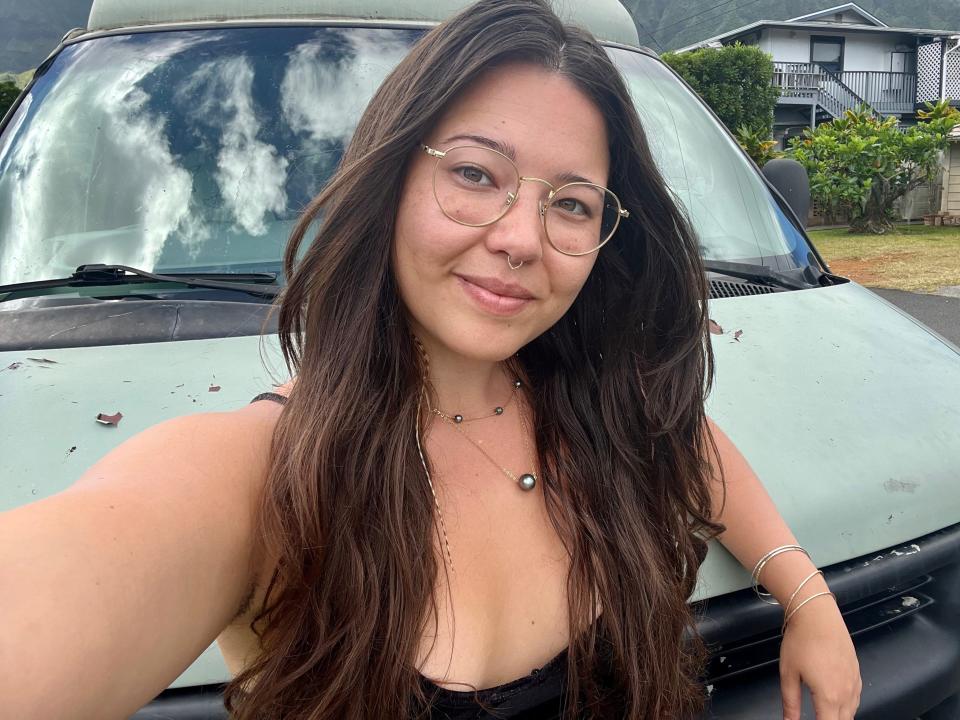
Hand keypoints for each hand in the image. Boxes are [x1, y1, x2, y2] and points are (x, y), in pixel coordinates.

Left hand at [778, 596, 860, 718]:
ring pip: (851, 712)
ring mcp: (854, 683)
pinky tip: (837, 703)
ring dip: (839, 717)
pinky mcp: (857, 672)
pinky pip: (856, 699)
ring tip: (824, 714)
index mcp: (829, 697)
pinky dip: (847, 707)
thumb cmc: (801, 641)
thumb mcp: (788, 674)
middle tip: (817, 716)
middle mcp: (846, 694)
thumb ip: (790, 703)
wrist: (817, 615)